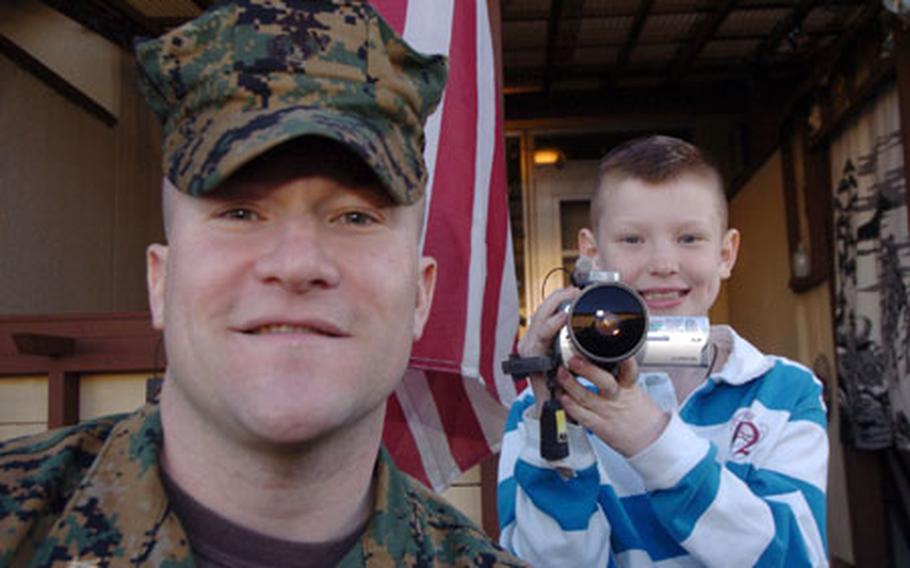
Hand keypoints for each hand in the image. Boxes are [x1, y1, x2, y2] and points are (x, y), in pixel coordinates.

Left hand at [517, 287, 579, 407]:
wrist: (545, 401)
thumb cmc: (554, 394)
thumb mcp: (564, 384)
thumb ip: (571, 374)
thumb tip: (580, 361)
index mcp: (533, 355)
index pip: (541, 332)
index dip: (554, 321)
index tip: (567, 315)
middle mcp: (528, 345)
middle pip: (540, 315)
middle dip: (557, 299)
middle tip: (574, 292)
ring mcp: (530, 339)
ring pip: (541, 312)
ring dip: (556, 300)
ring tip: (572, 292)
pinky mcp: (535, 337)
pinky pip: (543, 316)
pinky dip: (555, 305)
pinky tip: (566, 300)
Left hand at [557, 356, 669, 456]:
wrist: (650, 440)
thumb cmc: (642, 415)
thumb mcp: (636, 390)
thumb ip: (621, 376)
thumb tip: (607, 360)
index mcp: (629, 387)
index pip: (629, 370)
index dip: (623, 359)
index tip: (613, 349)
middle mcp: (617, 398)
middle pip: (604, 382)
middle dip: (587, 369)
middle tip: (574, 359)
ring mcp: (607, 412)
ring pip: (586, 397)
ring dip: (571, 384)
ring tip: (562, 374)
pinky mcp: (600, 426)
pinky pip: (582, 416)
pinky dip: (571, 407)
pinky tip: (563, 398)